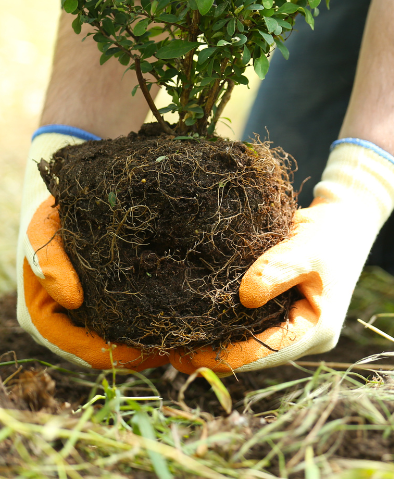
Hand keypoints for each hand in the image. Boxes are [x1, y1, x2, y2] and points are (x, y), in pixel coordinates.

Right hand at [18, 130, 167, 370]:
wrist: (70, 194)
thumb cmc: (53, 211)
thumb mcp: (43, 227)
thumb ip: (49, 258)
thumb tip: (71, 298)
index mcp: (46, 316)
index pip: (84, 350)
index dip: (117, 356)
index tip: (150, 351)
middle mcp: (71, 322)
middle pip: (111, 351)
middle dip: (144, 353)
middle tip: (183, 349)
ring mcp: (93, 312)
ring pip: (128, 339)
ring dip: (156, 340)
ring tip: (192, 335)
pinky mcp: (116, 298)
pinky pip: (138, 318)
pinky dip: (161, 319)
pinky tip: (189, 312)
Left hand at [169, 140, 393, 373]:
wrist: (344, 218)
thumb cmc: (330, 233)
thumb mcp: (308, 248)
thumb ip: (279, 269)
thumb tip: (244, 297)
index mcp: (318, 330)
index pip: (268, 352)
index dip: (229, 356)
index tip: (191, 354)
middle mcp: (305, 335)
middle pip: (256, 354)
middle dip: (217, 354)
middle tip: (172, 352)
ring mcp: (294, 325)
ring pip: (252, 342)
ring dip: (219, 342)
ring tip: (175, 343)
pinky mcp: (283, 311)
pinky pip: (252, 325)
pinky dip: (226, 325)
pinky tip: (196, 322)